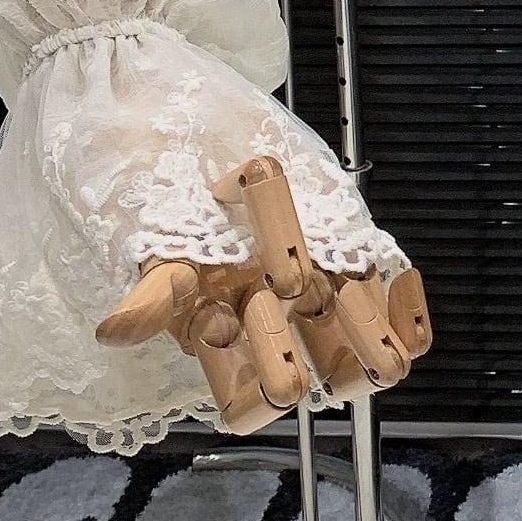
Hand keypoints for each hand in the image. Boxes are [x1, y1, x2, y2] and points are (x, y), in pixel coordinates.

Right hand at [93, 155, 432, 434]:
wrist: (184, 119)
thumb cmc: (158, 183)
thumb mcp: (153, 235)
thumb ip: (152, 287)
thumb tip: (117, 335)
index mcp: (213, 327)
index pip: (243, 401)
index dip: (260, 398)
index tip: (277, 375)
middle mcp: (265, 315)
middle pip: (307, 371)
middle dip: (321, 367)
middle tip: (329, 335)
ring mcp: (311, 285)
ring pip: (353, 343)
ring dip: (372, 341)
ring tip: (385, 344)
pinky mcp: (346, 245)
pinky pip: (385, 295)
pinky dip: (404, 304)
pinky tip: (403, 283)